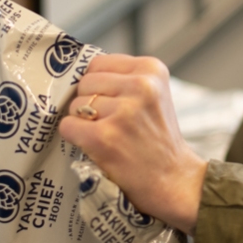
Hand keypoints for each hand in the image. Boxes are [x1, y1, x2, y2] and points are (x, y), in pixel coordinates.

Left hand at [58, 54, 206, 233]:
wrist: (174, 180)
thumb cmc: (158, 139)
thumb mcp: (154, 95)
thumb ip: (123, 79)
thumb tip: (76, 74)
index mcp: (152, 69)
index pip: (98, 63)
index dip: (99, 85)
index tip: (113, 102)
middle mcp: (141, 86)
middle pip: (85, 82)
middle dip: (91, 103)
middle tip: (113, 124)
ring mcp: (123, 112)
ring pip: (76, 106)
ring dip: (85, 123)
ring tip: (111, 137)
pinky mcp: (105, 137)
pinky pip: (68, 126)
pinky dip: (76, 138)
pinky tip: (98, 147)